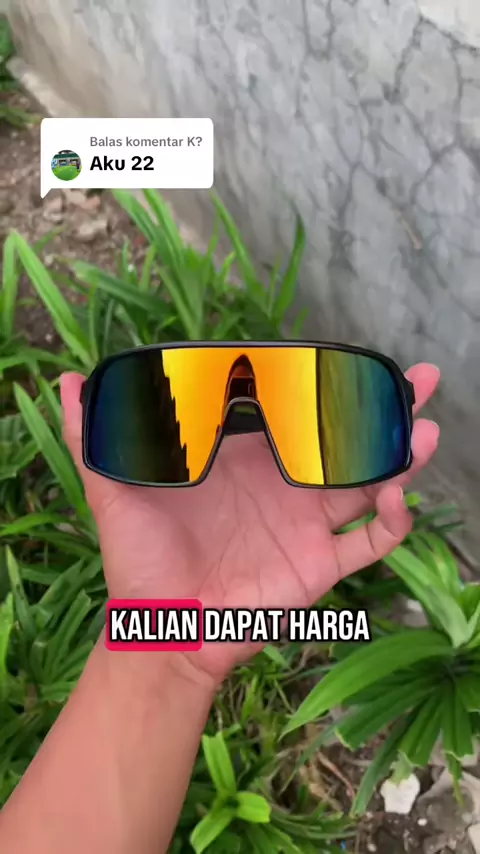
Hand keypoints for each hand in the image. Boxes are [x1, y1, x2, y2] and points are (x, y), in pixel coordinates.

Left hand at [60, 363, 439, 686]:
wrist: (161, 627)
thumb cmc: (139, 559)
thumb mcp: (113, 488)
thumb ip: (94, 435)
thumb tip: (69, 380)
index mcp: (248, 459)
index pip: (297, 414)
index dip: (327, 386)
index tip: (349, 360)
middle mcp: (286, 484)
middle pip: (347, 440)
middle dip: (385, 409)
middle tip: (419, 379)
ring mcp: (308, 523)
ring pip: (370, 482)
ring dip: (402, 456)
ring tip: (426, 428)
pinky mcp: (321, 563)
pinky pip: (373, 541)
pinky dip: (394, 521)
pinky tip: (398, 498)